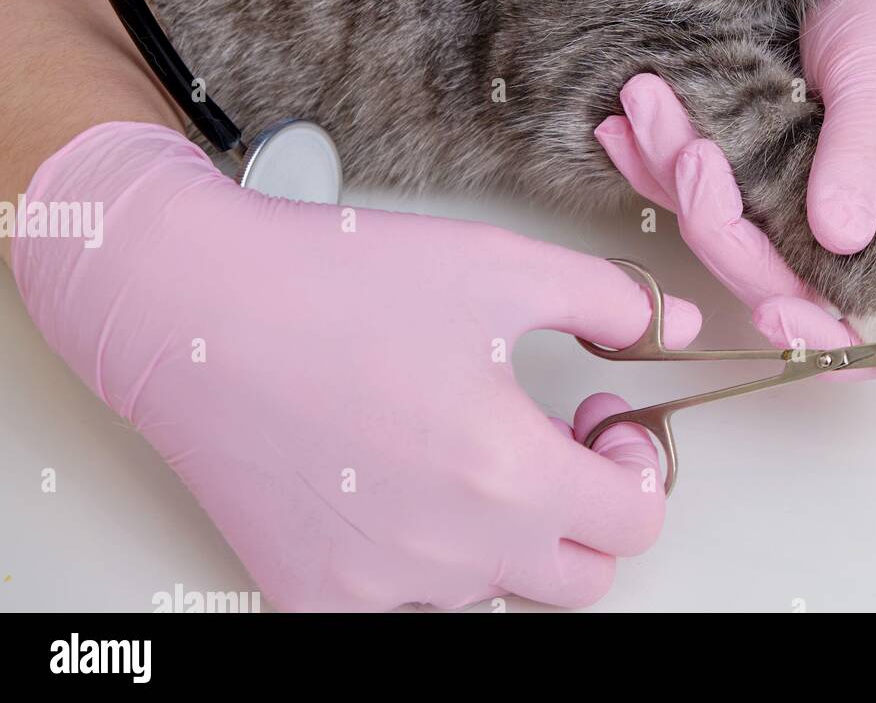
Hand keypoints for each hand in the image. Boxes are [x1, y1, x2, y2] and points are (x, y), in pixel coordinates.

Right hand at [14, 122, 700, 610]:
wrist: (199, 308)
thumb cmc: (341, 285)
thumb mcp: (504, 267)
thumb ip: (613, 302)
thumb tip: (675, 327)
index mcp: (508, 476)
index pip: (636, 524)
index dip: (636, 465)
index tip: (603, 420)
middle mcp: (449, 557)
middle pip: (579, 577)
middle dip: (585, 509)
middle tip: (548, 439)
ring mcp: (376, 591)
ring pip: (492, 595)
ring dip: (503, 535)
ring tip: (459, 444)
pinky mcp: (312, 598)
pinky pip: (405, 609)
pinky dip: (423, 560)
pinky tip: (396, 481)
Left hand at [596, 78, 871, 357]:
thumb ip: (859, 161)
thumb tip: (836, 238)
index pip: (869, 320)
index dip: (821, 336)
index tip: (772, 305)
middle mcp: (843, 228)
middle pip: (770, 275)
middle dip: (717, 224)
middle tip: (688, 153)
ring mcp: (788, 199)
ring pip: (721, 227)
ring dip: (672, 175)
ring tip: (643, 104)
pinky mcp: (748, 163)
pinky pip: (696, 181)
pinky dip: (652, 158)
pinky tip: (620, 129)